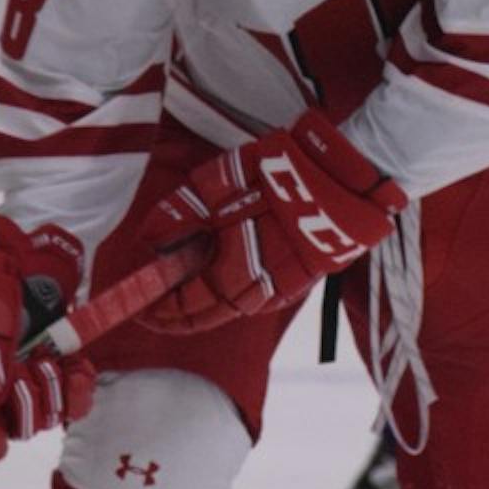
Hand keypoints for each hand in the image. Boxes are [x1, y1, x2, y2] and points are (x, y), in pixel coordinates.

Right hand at [0, 212, 94, 461]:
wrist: (23, 235)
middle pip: (8, 427)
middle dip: (22, 408)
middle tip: (29, 371)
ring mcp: (27, 371)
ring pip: (42, 415)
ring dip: (50, 393)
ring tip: (47, 359)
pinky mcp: (59, 360)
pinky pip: (73, 397)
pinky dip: (78, 389)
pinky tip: (78, 370)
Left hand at [144, 111, 408, 333]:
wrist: (347, 175)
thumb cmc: (282, 171)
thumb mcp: (223, 179)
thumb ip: (184, 211)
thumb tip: (152, 239)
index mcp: (235, 263)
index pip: (188, 300)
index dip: (162, 307)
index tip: (141, 305)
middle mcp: (258, 284)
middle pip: (210, 313)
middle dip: (179, 317)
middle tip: (155, 314)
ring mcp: (284, 283)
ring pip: (236, 309)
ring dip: (207, 312)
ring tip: (184, 306)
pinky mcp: (304, 277)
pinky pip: (262, 299)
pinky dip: (238, 300)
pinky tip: (228, 292)